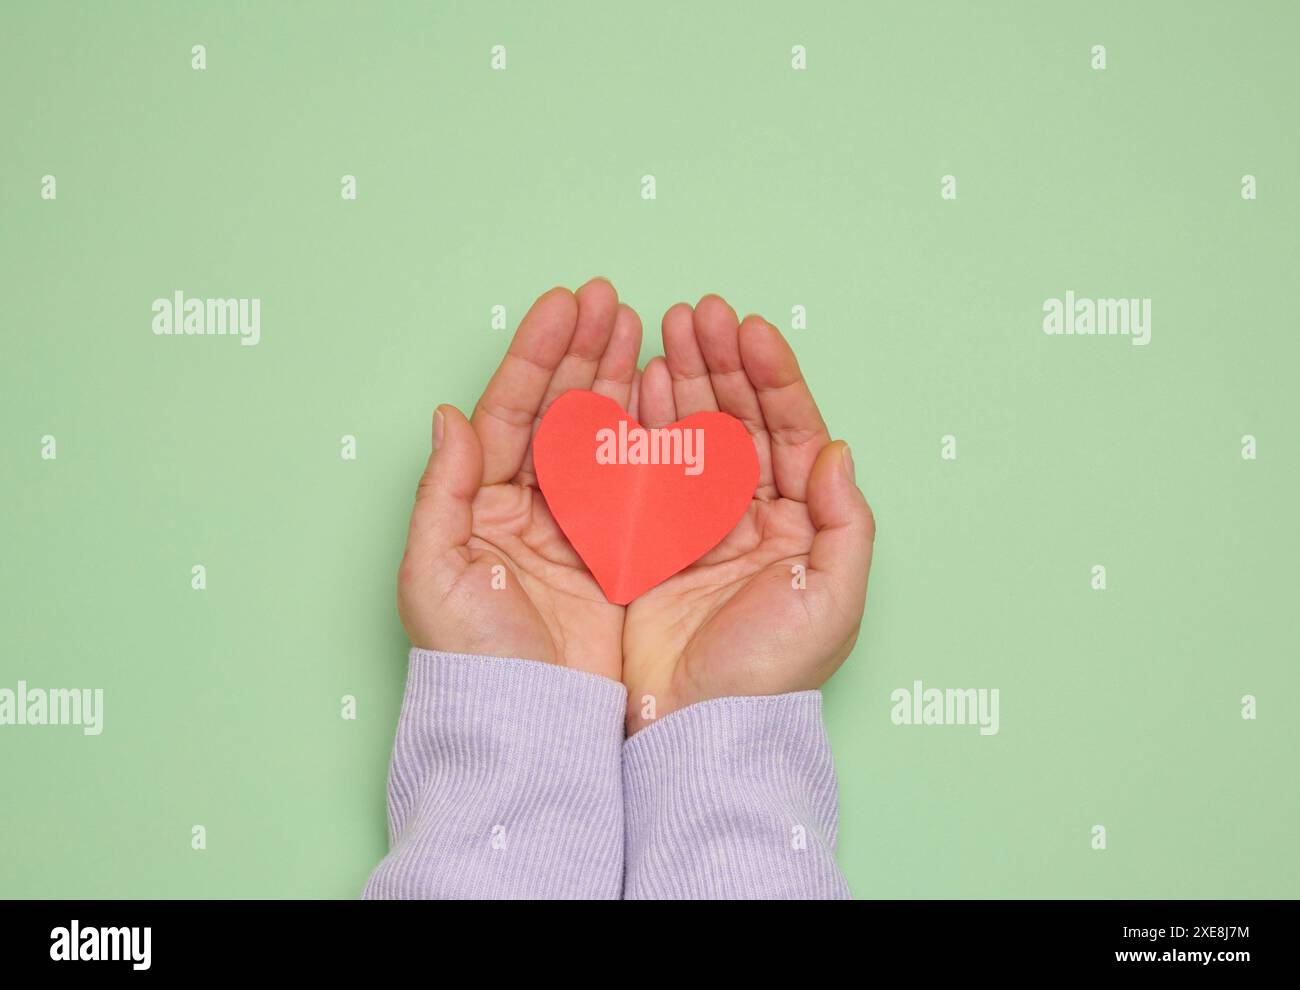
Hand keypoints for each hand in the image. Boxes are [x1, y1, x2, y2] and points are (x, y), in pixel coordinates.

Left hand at [397, 279, 640, 681]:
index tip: (566, 306)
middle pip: (560, 411)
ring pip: (602, 436)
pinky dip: (653, 437)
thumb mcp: (434, 573)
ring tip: (644, 328)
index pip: (512, 412)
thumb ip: (443, 489)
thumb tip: (449, 416)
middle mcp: (528, 506)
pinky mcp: (620, 554)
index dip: (538, 357)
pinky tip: (667, 395)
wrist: (528, 726)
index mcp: (480, 503)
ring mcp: (577, 526)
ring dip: (620, 380)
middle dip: (585, 353)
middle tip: (613, 301)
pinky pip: (638, 481)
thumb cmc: (471, 659)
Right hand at [622, 295, 874, 731]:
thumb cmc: (773, 671)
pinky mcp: (652, 537)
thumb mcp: (833, 597)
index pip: (791, 431)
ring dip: (682, 378)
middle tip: (697, 313)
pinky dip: (644, 422)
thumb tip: (836, 448)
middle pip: (739, 419)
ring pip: (693, 432)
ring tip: (667, 327)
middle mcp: (752, 514)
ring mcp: (699, 522)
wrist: (701, 725)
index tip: (749, 330)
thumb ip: (845, 520)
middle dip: (720, 363)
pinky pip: (649, 466)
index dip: (772, 378)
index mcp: (801, 522)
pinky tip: (639, 381)